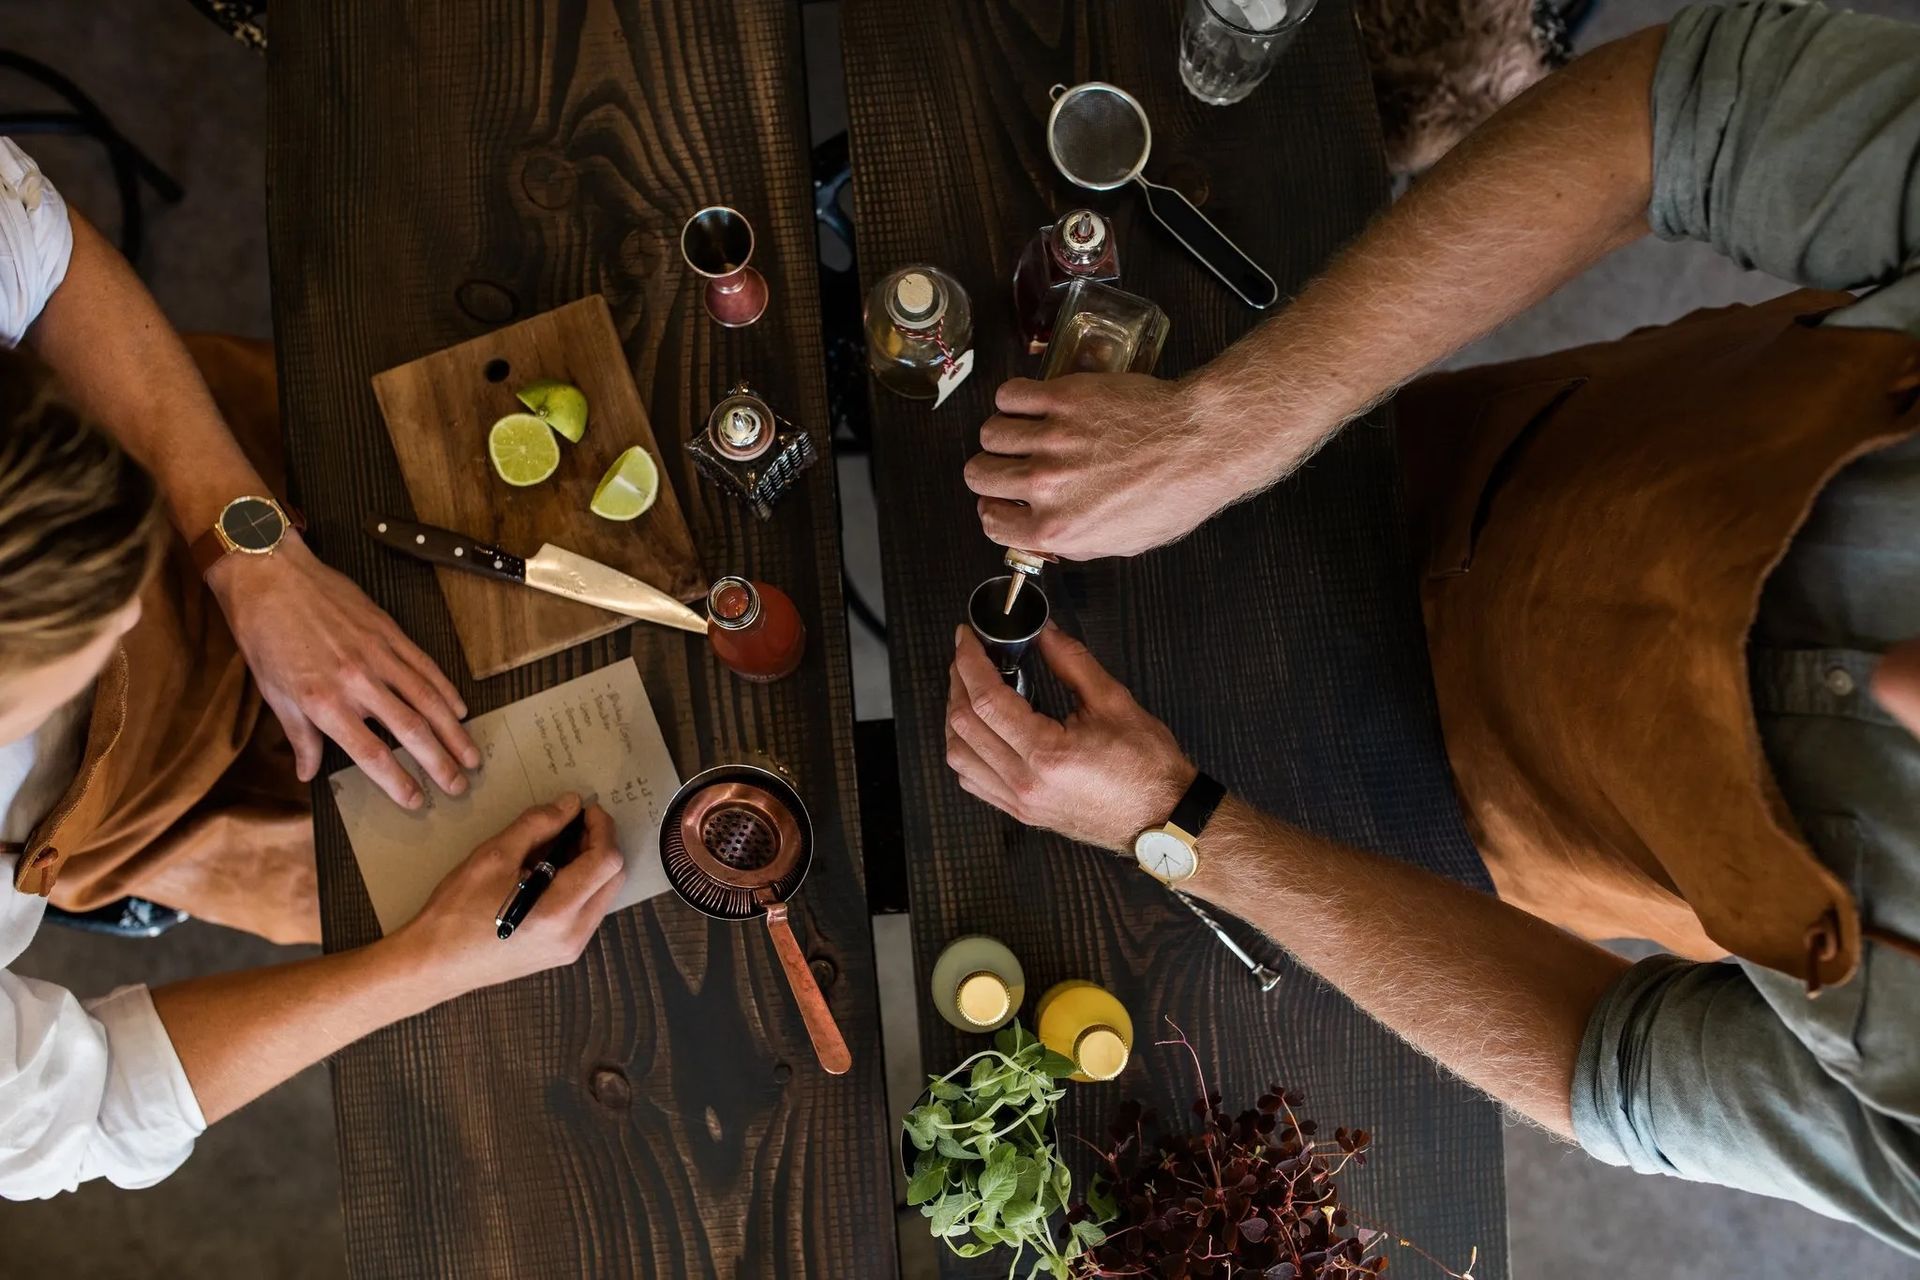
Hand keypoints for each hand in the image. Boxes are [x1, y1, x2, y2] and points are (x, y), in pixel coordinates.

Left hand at [207, 532, 479, 807]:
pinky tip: (460, 709)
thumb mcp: (274, 694)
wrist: (271, 577)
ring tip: (472, 756)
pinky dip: (446, 690)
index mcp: (325, 703)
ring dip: (454, 732)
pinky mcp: (389, 632)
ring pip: (428, 700)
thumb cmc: (266, 637)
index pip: (371, 753)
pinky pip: (425, 666)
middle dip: (439, 763)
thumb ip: (300, 736)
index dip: (397, 782)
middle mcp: (358, 682)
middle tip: (459, 786)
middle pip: (411, 731)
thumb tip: (308, 773)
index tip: (416, 800)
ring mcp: (378, 655)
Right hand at [391, 794, 626, 993]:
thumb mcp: (494, 856)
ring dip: (592, 864)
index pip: (607, 860)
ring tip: (558, 846)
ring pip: (604, 894)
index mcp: (560, 910)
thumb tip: (569, 805)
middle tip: (572, 824)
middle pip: (614, 877)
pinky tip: (552, 873)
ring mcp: (571, 948)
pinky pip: (589, 911)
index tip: (584, 809)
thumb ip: (537, 826)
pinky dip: (581, 885)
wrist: (434, 964)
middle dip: (601, 843)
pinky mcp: (562, 952)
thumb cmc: (457, 911)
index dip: (602, 827)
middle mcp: (575, 933)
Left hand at [944, 623, 1195, 850]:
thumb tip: (1044, 632)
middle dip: (958, 682)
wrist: (1162, 818)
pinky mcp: (1021, 812)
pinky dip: (964, 751)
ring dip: (955, 718)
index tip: (966, 638)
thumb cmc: (1146, 766)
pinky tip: (978, 730)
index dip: (970, 662)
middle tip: (967, 656)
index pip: (986, 701)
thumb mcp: (1114, 702)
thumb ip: (1072, 662)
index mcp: (1047, 754)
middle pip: (963, 726)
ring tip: (968, 689)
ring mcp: (1019, 802)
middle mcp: (1024, 783)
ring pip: (959, 757)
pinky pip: (973, 781)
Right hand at [963, 373, 1287, 559]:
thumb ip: (1073, 541)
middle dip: (989, 472)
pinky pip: (1010, 395)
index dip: (995, 508)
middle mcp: (1046, 485)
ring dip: (1001, 434)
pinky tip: (1029, 404)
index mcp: (1056, 529)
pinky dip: (1013, 399)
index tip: (1003, 500)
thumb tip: (1046, 532)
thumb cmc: (1174, 493)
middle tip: (1007, 465)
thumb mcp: (1121, 543)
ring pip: (989, 433)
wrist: (1201, 444)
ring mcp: (1052, 439)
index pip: (990, 521)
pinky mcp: (1063, 398)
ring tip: (1021, 432)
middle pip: (978, 474)